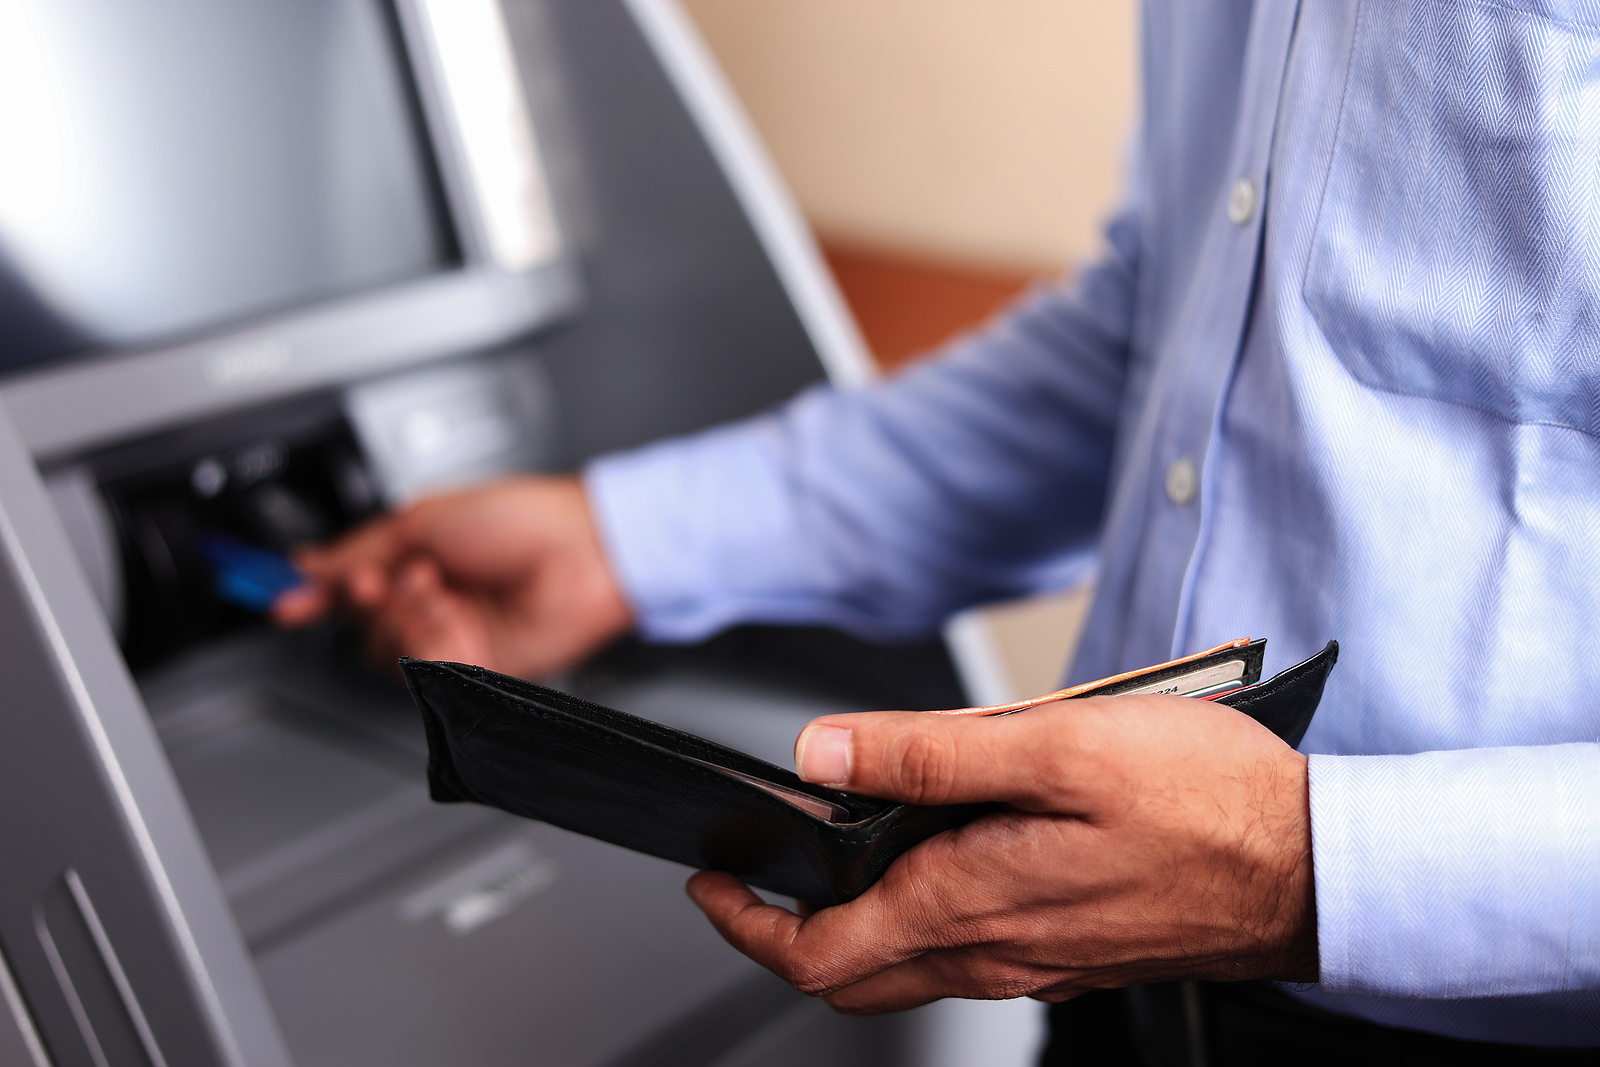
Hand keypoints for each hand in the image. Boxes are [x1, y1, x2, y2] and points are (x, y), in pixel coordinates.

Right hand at [272, 476, 632, 677]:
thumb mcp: (422, 517)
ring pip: (386, 651)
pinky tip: (449, 612)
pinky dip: (427, 639)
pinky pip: (423, 671)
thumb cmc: (525, 520)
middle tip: (382, 577)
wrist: (583, 551)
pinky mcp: (475, 668)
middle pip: (362, 624)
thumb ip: (358, 548)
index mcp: (423, 558)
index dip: (317, 594)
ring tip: (433, 585)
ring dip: (401, 616)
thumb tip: (308, 564)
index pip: (353, 586)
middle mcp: (436, 600)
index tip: (286, 600)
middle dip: (364, 599)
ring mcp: (455, 636)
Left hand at [687, 694, 1316, 1012]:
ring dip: (855, 929)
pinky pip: (971, 955)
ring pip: (912, 968)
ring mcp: (1039, 961)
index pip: (823, 950)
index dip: (748, 922)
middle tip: (752, 885)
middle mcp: (999, 952)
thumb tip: (825, 755)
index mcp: (975, 904)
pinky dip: (920, 923)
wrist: (1317, 867)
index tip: (712, 883)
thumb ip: (930, 756)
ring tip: (833, 864)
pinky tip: (937, 866)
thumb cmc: (1206, 804)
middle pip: (857, 975)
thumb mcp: (1058, 748)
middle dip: (788, 934)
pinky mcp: (1075, 951)